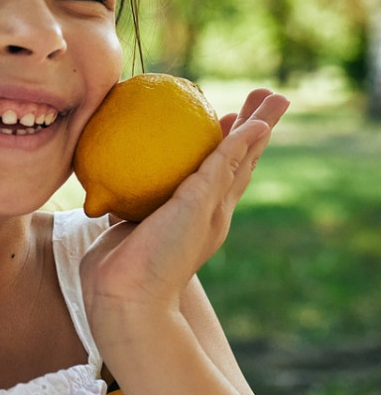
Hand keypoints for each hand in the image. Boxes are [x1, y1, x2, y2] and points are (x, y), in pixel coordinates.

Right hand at [79, 88, 289, 315]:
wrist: (123, 297)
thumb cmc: (165, 254)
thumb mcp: (200, 206)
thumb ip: (222, 167)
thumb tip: (257, 127)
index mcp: (217, 205)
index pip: (245, 156)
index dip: (260, 126)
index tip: (271, 96)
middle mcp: (196, 207)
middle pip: (224, 158)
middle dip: (238, 127)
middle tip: (250, 97)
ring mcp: (164, 212)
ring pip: (189, 169)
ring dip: (200, 143)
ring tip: (201, 120)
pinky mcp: (133, 217)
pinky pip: (145, 182)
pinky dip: (150, 163)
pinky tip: (135, 151)